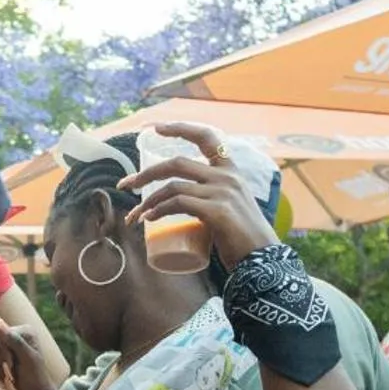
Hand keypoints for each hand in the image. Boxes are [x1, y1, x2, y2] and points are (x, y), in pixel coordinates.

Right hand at [0, 316, 66, 389]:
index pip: (1, 335)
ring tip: (9, 377)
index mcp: (24, 332)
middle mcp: (13, 338)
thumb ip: (14, 340)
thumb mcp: (27, 358)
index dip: (4, 351)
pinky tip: (2, 379)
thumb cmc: (35, 378)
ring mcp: (4, 349)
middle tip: (12, 373)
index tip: (13, 365)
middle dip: (1, 363)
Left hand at [116, 122, 278, 268]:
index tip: (155, 128)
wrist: (262, 261)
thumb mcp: (230, 207)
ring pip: (172, 186)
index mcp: (230, 171)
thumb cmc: (242, 240)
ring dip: (146, 201)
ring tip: (134, 216)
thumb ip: (213, 198)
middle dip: (145, 174)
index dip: (179, 128)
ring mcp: (222, 192)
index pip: (206, 137)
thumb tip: (183, 201)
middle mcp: (227, 176)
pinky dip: (158, 210)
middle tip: (126, 185)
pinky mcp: (217, 211)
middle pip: (176, 163)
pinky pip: (178, 203)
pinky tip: (148, 219)